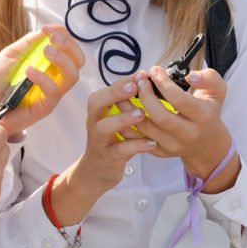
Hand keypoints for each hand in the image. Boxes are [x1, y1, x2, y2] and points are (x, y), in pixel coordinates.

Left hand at [0, 24, 84, 136]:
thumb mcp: (11, 54)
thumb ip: (29, 42)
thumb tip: (45, 31)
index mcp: (48, 63)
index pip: (68, 48)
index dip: (63, 35)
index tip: (48, 29)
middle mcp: (54, 77)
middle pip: (77, 61)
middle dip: (69, 45)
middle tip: (52, 38)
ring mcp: (51, 92)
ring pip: (72, 76)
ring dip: (62, 59)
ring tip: (46, 51)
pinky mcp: (45, 107)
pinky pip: (53, 91)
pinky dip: (43, 77)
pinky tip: (29, 70)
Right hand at [74, 76, 154, 196]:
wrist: (95, 173)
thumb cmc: (110, 142)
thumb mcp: (114, 122)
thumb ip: (126, 106)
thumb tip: (149, 87)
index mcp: (98, 112)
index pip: (105, 90)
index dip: (122, 82)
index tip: (141, 75)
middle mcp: (94, 124)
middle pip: (96, 103)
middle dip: (114, 93)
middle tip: (135, 87)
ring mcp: (99, 141)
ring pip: (104, 127)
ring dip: (122, 119)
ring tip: (141, 113)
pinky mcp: (108, 158)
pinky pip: (120, 150)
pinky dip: (136, 145)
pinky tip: (152, 142)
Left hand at [130, 66, 233, 180]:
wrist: (207, 143)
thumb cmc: (208, 112)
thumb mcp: (217, 92)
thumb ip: (209, 78)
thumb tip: (191, 76)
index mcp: (203, 117)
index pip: (179, 100)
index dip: (163, 84)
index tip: (154, 70)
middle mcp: (188, 134)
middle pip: (160, 116)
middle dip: (145, 96)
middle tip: (140, 82)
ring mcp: (173, 145)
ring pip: (146, 129)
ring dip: (131, 109)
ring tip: (126, 92)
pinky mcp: (160, 151)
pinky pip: (138, 139)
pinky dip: (128, 124)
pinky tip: (125, 109)